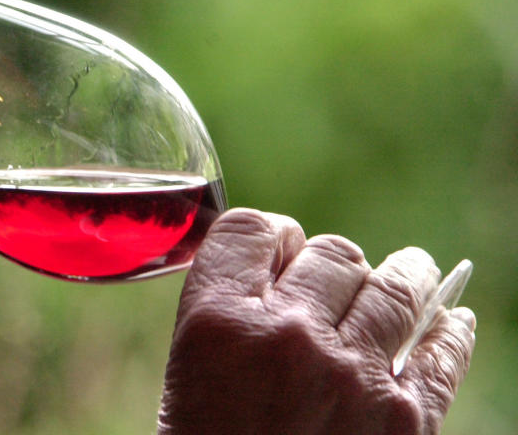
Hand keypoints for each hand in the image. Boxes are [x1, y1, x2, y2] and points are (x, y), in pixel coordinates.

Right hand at [158, 208, 475, 434]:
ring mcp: (354, 377)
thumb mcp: (189, 375)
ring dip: (402, 272)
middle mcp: (288, 336)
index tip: (278, 249)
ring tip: (412, 268)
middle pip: (328, 251)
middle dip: (327, 259)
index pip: (254, 229)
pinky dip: (453, 331)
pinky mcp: (406, 424)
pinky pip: (442, 354)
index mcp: (219, 321)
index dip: (268, 235)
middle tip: (330, 274)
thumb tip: (280, 267)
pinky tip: (455, 319)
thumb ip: (225, 312)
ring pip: (392, 286)